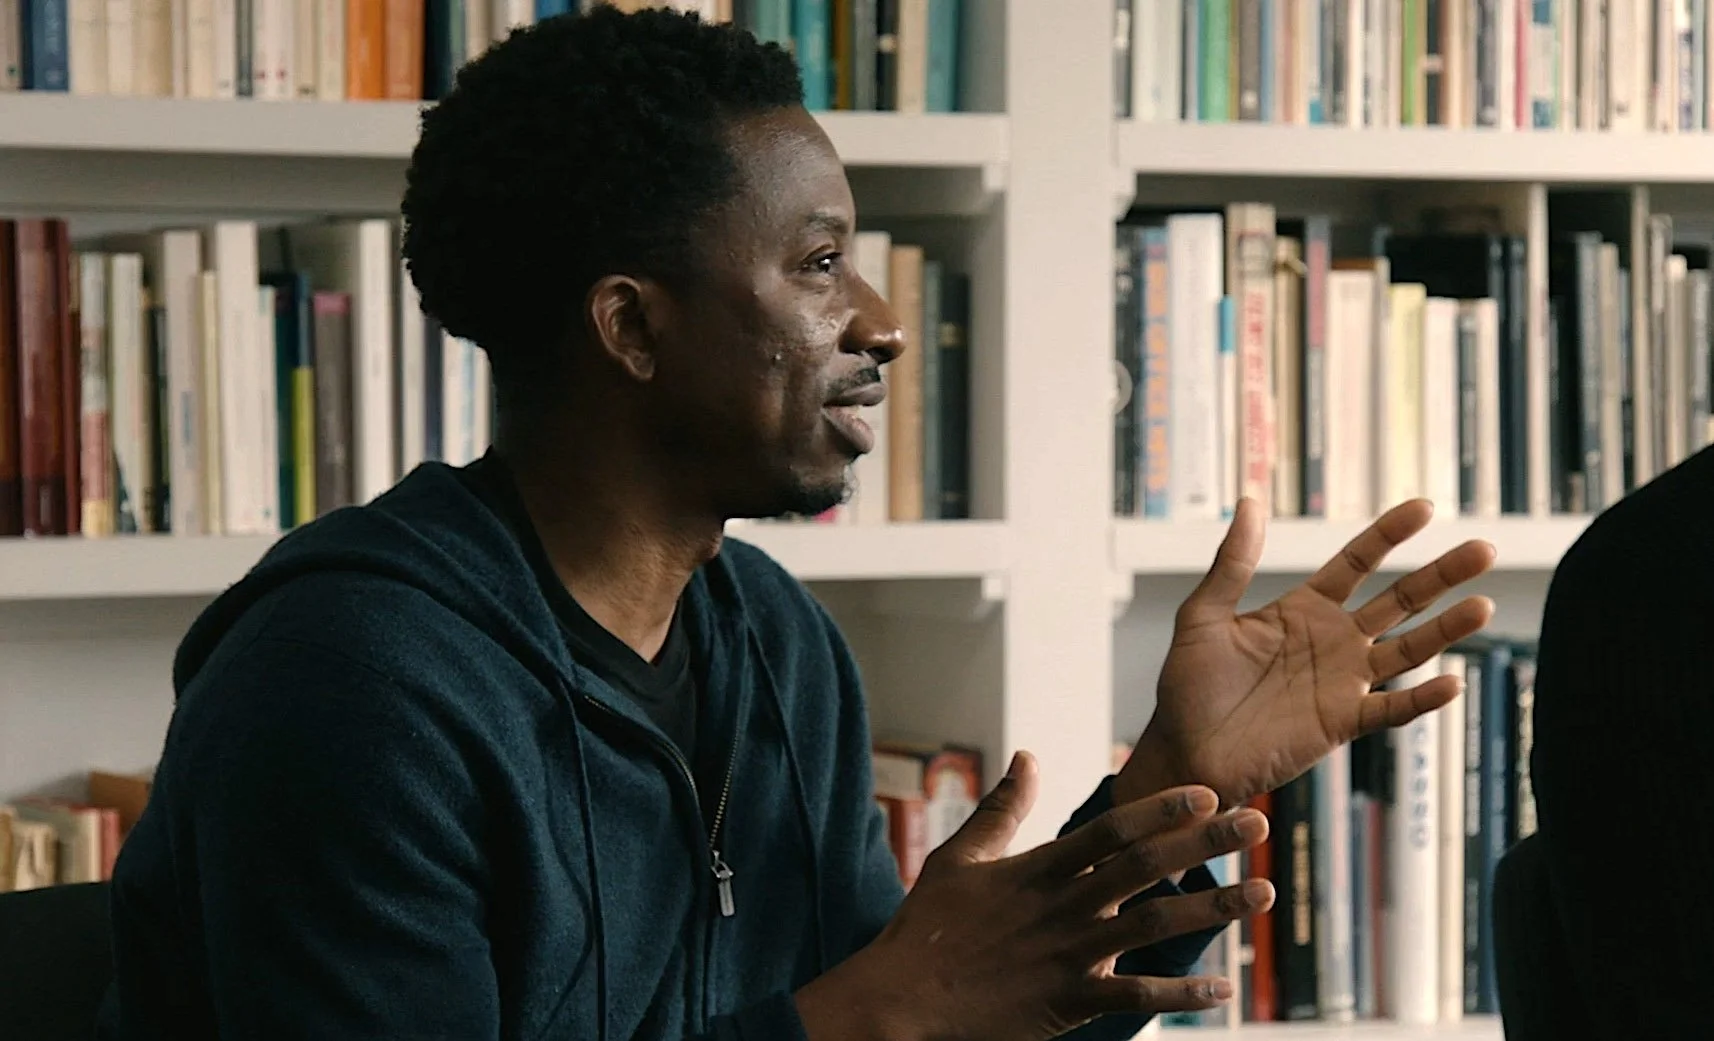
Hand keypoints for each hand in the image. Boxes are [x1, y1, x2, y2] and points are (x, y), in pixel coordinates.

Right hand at [795, 751, 1273, 1040]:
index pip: (1110, 829)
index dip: (1160, 808)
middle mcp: (1061, 906)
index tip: (1206, 790)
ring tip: (1263, 894)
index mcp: (1037, 868)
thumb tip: (1029, 756)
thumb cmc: (927, 927)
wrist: (901, 1000)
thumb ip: (1001, 807)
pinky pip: (1135, 998)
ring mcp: (1068, 954)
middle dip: (1204, 842)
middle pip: (1144, 867)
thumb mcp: (958, 857)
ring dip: (1213, 910)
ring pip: (1153, 927)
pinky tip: (1223, 992)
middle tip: (1257, 824)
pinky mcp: (1069, 1000)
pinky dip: (1181, 996)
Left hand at [1118, 498, 1495, 809]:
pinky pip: (1391, 709)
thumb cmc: (1188, 688)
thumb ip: (1231, 563)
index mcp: (1302, 609)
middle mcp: (1332, 641)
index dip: (1389, 534)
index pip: (1357, 562)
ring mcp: (1342, 682)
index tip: (1425, 506)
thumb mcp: (1203, 616)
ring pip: (1408, 649)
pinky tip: (1452, 682)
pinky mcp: (1341, 722)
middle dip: (1441, 575)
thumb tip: (1250, 500)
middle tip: (1485, 548)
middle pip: (1399, 600)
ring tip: (1484, 605)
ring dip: (1446, 629)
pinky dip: (1422, 699)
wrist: (1184, 752)